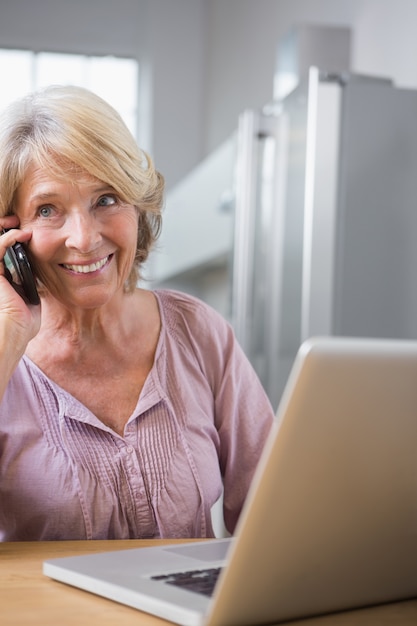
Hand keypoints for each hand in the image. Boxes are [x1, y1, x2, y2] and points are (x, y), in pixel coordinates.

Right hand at [0, 216, 40, 350]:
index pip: (6, 252)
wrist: (14, 332)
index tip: (27, 232)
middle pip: (0, 245)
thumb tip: (42, 278)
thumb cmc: (22, 323)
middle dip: (6, 228)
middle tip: (18, 221)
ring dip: (7, 230)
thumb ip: (33, 286)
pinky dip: (8, 238)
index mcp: (4, 277)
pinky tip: (20, 235)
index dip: (13, 239)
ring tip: (20, 224)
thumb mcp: (31, 299)